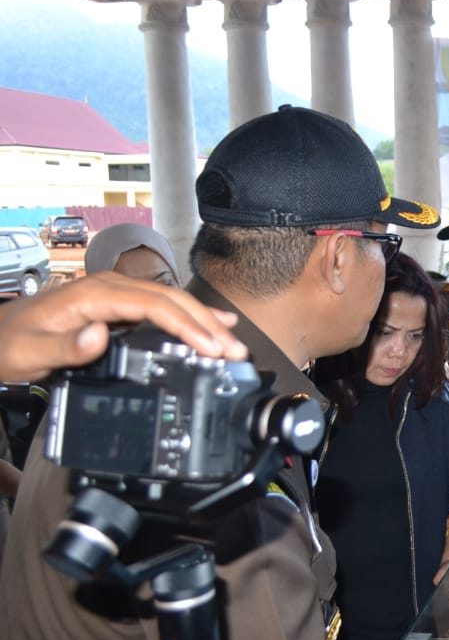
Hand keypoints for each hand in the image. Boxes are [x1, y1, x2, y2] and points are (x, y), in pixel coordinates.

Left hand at [0, 273, 245, 381]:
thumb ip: (65, 347)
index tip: (209, 347)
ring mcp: (115, 293)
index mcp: (93, 294)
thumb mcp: (29, 353)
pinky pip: (162, 306)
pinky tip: (210, 324)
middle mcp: (109, 287)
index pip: (154, 305)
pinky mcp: (118, 304)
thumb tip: (100, 335)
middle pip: (171, 300)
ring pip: (171, 301)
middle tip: (234, 351)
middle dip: (207, 325)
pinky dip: (190, 316)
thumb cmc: (8, 344)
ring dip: (204, 321)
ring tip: (233, 343)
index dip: (187, 326)